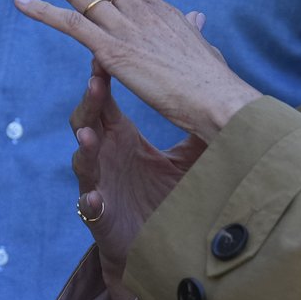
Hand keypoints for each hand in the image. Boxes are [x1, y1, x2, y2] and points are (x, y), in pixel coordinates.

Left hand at [14, 0, 261, 141]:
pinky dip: (43, 10)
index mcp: (161, 10)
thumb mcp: (202, 45)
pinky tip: (20, 1)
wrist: (218, 98)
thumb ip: (193, 29)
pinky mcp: (115, 51)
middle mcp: (142, 11)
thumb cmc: (214, 80)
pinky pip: (71, 24)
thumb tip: (197, 17)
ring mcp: (128, 29)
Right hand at [73, 59, 206, 299]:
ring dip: (85, 147)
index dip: (103, 79)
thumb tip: (217, 88)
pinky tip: (95, 196)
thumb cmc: (169, 192)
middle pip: (88, 121)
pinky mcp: (100, 215)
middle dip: (90, 102)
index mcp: (122, 136)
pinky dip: (91, 200)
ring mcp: (100, 183)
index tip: (105, 56)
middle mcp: (106, 154)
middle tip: (95, 81)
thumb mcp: (190, 154)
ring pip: (83, 160)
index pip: (107, 101)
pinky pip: (89, 205)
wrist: (161, 243)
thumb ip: (197, 121)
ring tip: (89, 135)